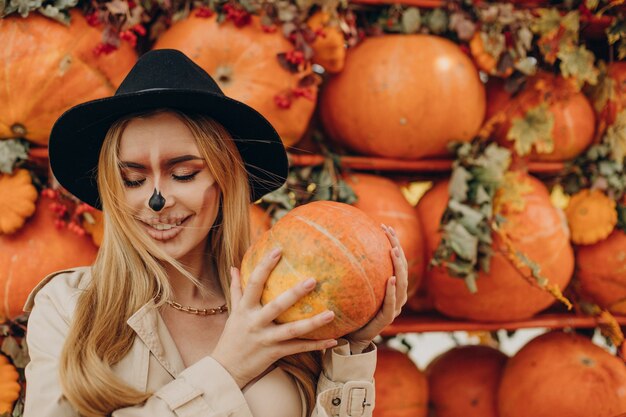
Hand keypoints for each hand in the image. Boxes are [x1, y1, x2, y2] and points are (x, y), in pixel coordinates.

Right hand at [211, 248, 337, 388]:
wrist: (226, 369)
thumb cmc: (232, 337)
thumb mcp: (233, 312)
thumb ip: (236, 289)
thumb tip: (233, 267)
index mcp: (245, 308)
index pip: (254, 283)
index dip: (265, 265)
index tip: (278, 250)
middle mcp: (255, 322)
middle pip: (276, 306)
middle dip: (294, 293)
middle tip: (313, 280)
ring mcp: (265, 339)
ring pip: (291, 330)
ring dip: (312, 323)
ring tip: (331, 313)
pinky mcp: (274, 353)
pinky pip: (298, 349)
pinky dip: (315, 345)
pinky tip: (333, 341)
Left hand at [345, 224, 407, 352]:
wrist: (350, 338)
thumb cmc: (349, 311)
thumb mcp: (349, 287)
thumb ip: (347, 270)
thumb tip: (329, 243)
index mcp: (389, 286)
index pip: (395, 260)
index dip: (393, 243)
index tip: (385, 226)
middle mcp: (395, 296)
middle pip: (402, 268)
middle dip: (398, 248)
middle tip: (390, 232)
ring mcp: (393, 308)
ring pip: (402, 284)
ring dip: (399, 266)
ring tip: (393, 251)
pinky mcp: (386, 320)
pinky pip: (391, 304)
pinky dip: (392, 291)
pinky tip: (391, 279)